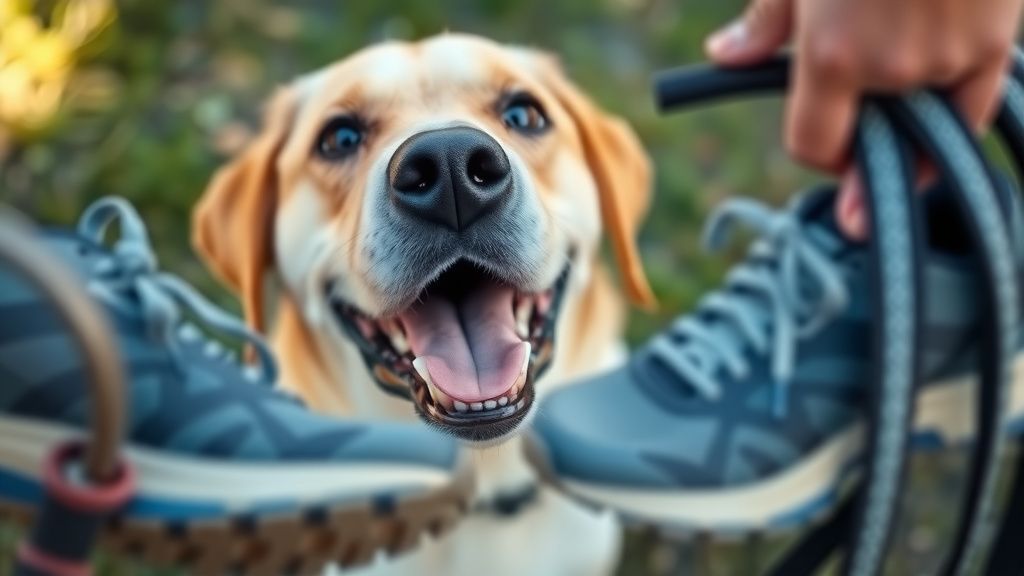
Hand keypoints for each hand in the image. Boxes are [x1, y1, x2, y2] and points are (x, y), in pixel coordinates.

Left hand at [706, 0, 1023, 239]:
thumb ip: (765, 21)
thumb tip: (723, 59)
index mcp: (832, 55)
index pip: (814, 147)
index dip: (817, 153)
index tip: (825, 144)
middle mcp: (891, 69)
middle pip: (870, 140)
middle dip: (865, 142)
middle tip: (867, 143)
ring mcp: (948, 57)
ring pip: (923, 123)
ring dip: (910, 117)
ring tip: (904, 79)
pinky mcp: (996, 40)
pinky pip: (972, 104)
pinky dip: (955, 105)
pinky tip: (942, 95)